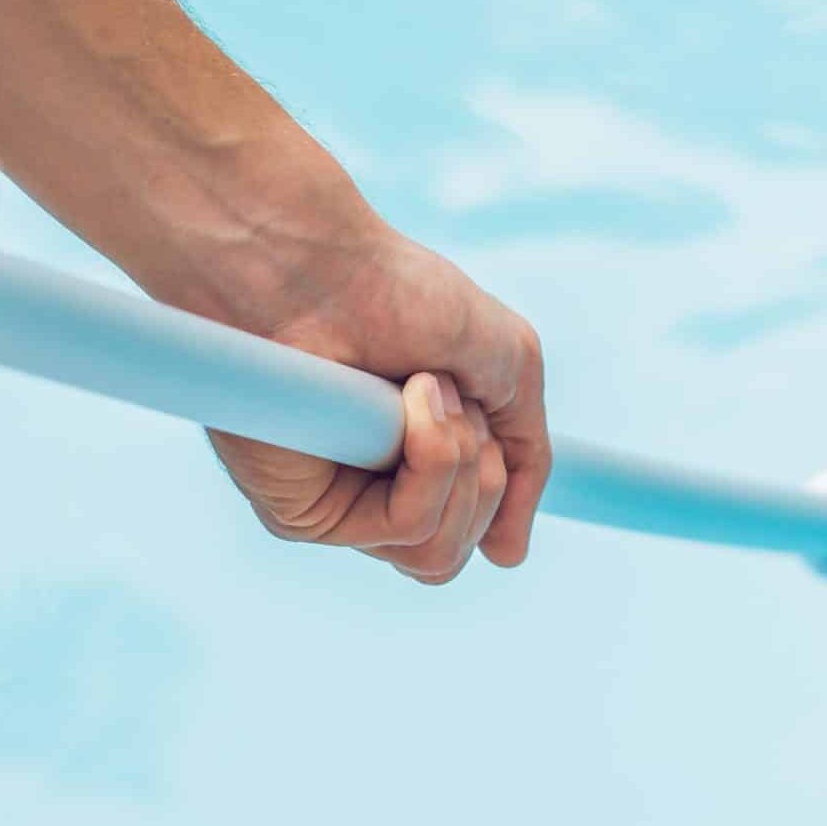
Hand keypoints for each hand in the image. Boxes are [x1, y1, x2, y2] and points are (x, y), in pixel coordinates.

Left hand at [204, 233, 549, 584]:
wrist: (324, 269)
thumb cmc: (399, 295)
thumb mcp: (507, 369)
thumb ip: (525, 461)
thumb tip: (509, 556)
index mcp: (406, 469)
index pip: (464, 534)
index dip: (492, 481)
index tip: (479, 417)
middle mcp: (363, 499)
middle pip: (454, 555)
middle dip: (482, 471)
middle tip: (447, 391)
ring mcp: (334, 509)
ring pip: (436, 555)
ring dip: (459, 461)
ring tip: (421, 390)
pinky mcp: (301, 516)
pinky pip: (405, 531)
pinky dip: (430, 459)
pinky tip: (398, 403)